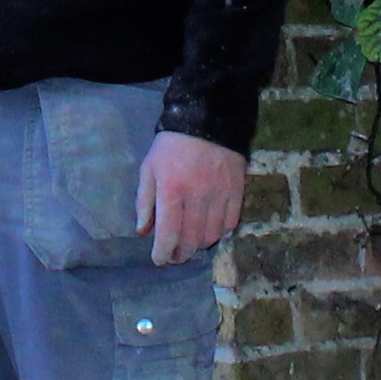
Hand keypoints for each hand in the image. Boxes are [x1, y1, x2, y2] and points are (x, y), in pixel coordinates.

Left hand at [137, 131, 247, 262]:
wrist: (207, 120)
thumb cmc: (171, 146)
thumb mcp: (149, 169)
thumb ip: (144, 201)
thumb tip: (143, 231)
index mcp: (172, 189)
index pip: (168, 233)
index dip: (163, 252)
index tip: (159, 259)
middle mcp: (197, 195)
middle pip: (191, 240)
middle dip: (181, 254)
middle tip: (175, 256)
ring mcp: (220, 194)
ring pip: (211, 235)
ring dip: (199, 246)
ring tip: (191, 245)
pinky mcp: (237, 191)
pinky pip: (230, 223)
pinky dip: (220, 233)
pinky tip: (210, 230)